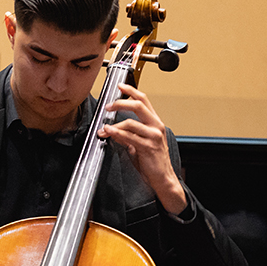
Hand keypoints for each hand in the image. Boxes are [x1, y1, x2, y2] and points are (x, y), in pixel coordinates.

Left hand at [99, 83, 187, 213]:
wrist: (163, 179)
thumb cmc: (152, 162)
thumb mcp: (138, 144)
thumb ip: (127, 134)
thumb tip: (112, 129)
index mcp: (154, 123)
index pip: (144, 101)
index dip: (132, 91)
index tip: (120, 86)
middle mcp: (156, 127)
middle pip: (139, 106)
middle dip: (121, 103)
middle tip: (109, 106)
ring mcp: (154, 136)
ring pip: (131, 122)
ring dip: (114, 124)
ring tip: (103, 127)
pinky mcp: (149, 147)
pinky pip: (130, 137)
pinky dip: (117, 133)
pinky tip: (109, 132)